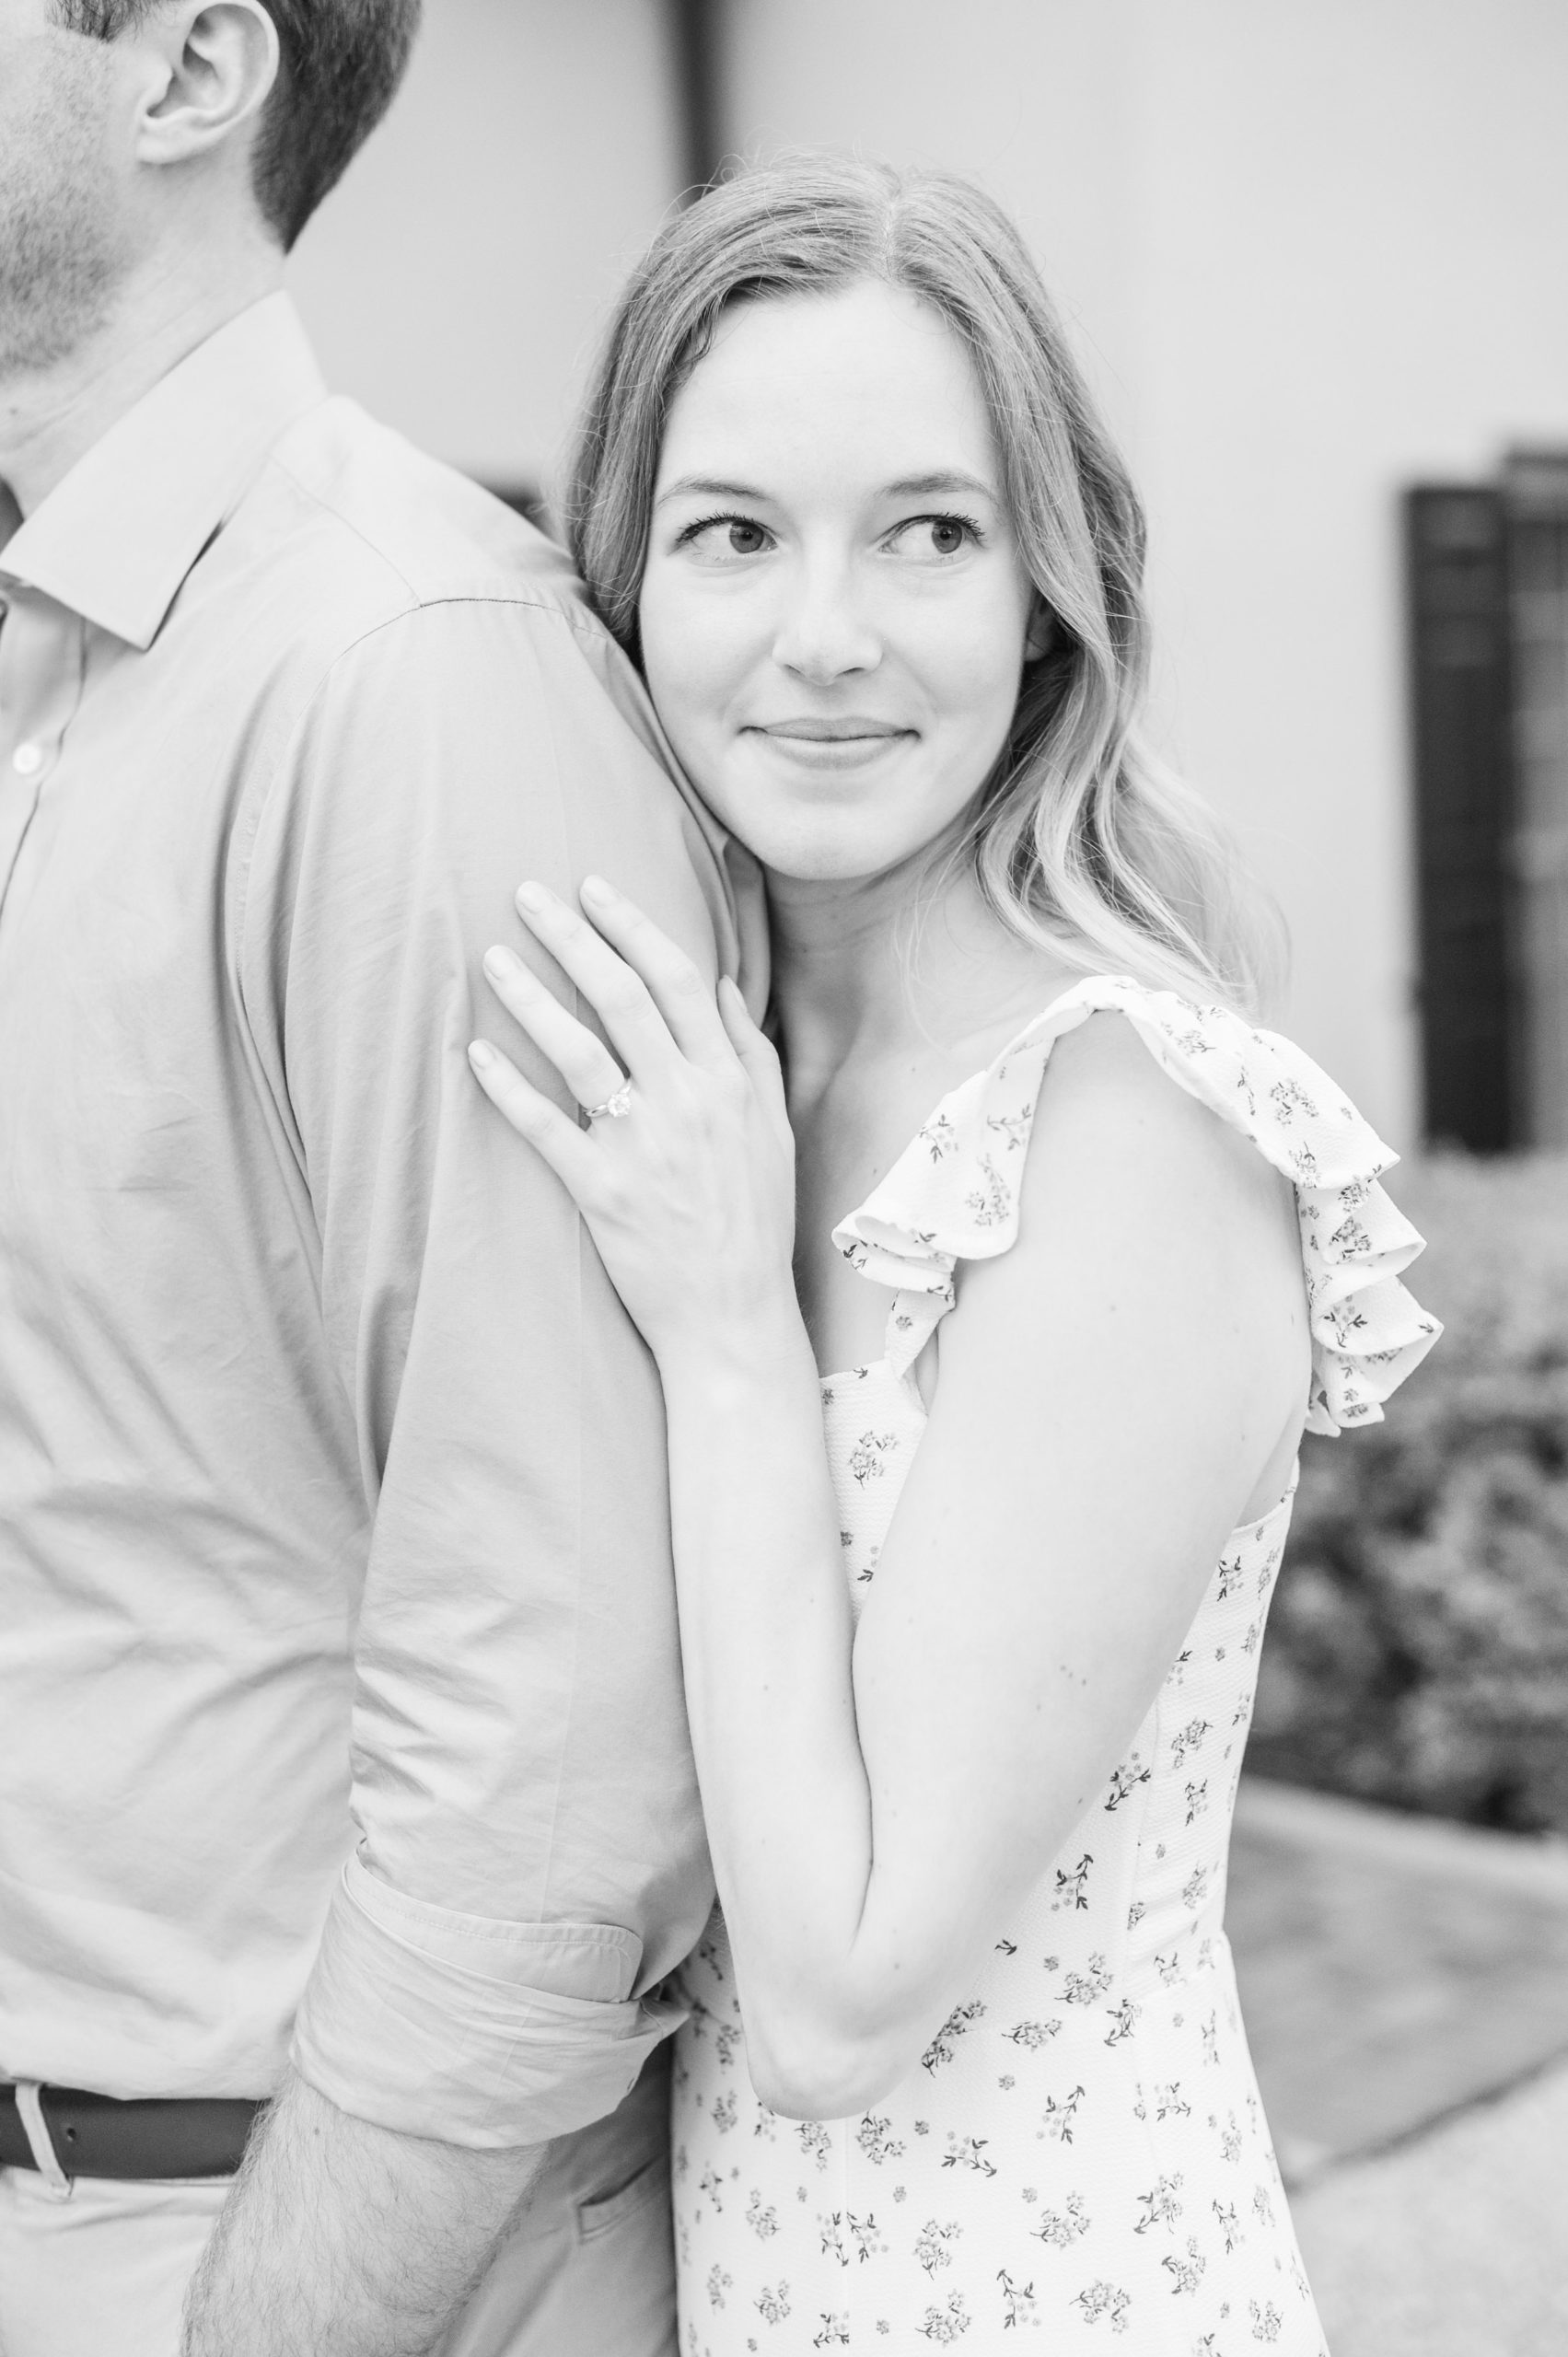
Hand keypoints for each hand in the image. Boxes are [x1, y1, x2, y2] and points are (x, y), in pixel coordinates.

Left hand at [469, 876, 796, 1366]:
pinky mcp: (601, 1192)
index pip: (678, 980)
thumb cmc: (754, 1223)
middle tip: (528, 894)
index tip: (594, 888)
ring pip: (579, 1051)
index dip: (633, 925)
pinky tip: (476, 1052)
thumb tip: (721, 986)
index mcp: (730, 1082)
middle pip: (623, 997)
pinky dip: (509, 1088)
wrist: (734, 1316)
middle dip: (573, 936)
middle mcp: (689, 1103)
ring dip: (530, 997)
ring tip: (491, 957)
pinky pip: (547, 1127)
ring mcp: (644, 1147)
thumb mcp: (773, 1131)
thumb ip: (751, 1055)